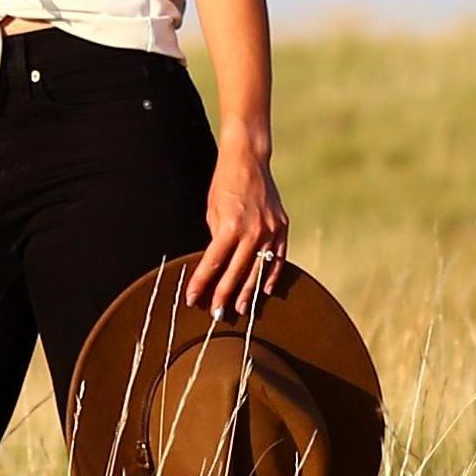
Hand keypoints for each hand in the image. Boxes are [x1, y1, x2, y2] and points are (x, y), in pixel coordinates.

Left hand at [181, 149, 287, 314]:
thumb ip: (217, 240)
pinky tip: (266, 291)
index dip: (201, 284)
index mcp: (229, 226)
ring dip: (248, 292)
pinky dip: (272, 276)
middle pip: (236, 272)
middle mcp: (252, 231)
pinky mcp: (282, 228)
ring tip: (241, 309)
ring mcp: (271, 230)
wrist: (248, 161)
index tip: (192, 299)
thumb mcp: (213, 212)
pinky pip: (279, 258)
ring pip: (259, 270)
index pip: (213, 264)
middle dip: (224, 295)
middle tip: (216, 314)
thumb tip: (218, 266)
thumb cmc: (224, 185)